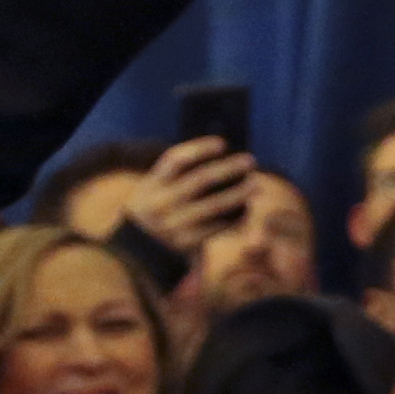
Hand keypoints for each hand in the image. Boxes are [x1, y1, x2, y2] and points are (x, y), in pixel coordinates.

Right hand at [123, 137, 257, 259]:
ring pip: (213, 205)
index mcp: (152, 184)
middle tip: (251, 160)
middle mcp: (160, 204)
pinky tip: (247, 209)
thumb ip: (180, 173)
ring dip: (238, 194)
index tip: (223, 144)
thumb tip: (222, 150)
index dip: (199, 149)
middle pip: (201, 180)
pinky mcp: (186, 243)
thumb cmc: (159, 207)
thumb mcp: (156, 188)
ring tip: (255, 184)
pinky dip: (235, 218)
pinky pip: (217, 227)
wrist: (139, 249)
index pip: (176, 160)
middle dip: (228, 168)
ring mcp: (173, 225)